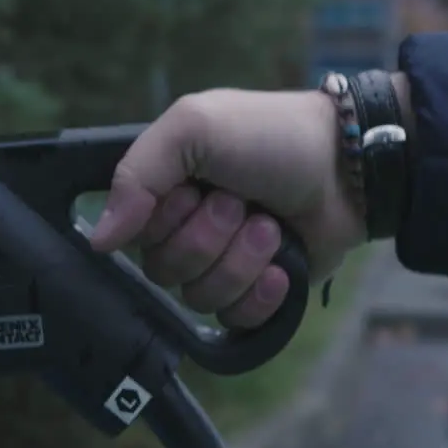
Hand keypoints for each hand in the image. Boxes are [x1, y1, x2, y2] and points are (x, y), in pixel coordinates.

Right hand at [90, 88, 366, 327]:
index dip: (167, 221)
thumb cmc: (272, 135)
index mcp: (165, 190)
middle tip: (243, 202)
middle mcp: (187, 229)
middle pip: (165, 272)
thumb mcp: (194, 126)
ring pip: (201, 298)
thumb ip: (136, 175)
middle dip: (210, 237)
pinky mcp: (258, 293)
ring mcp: (224, 264)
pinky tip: (280, 267)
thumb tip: (99, 241)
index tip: (197, 189)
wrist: (348, 167)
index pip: (133, 237)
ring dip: (241, 260)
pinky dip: (261, 295)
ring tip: (270, 226)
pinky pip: (236, 320)